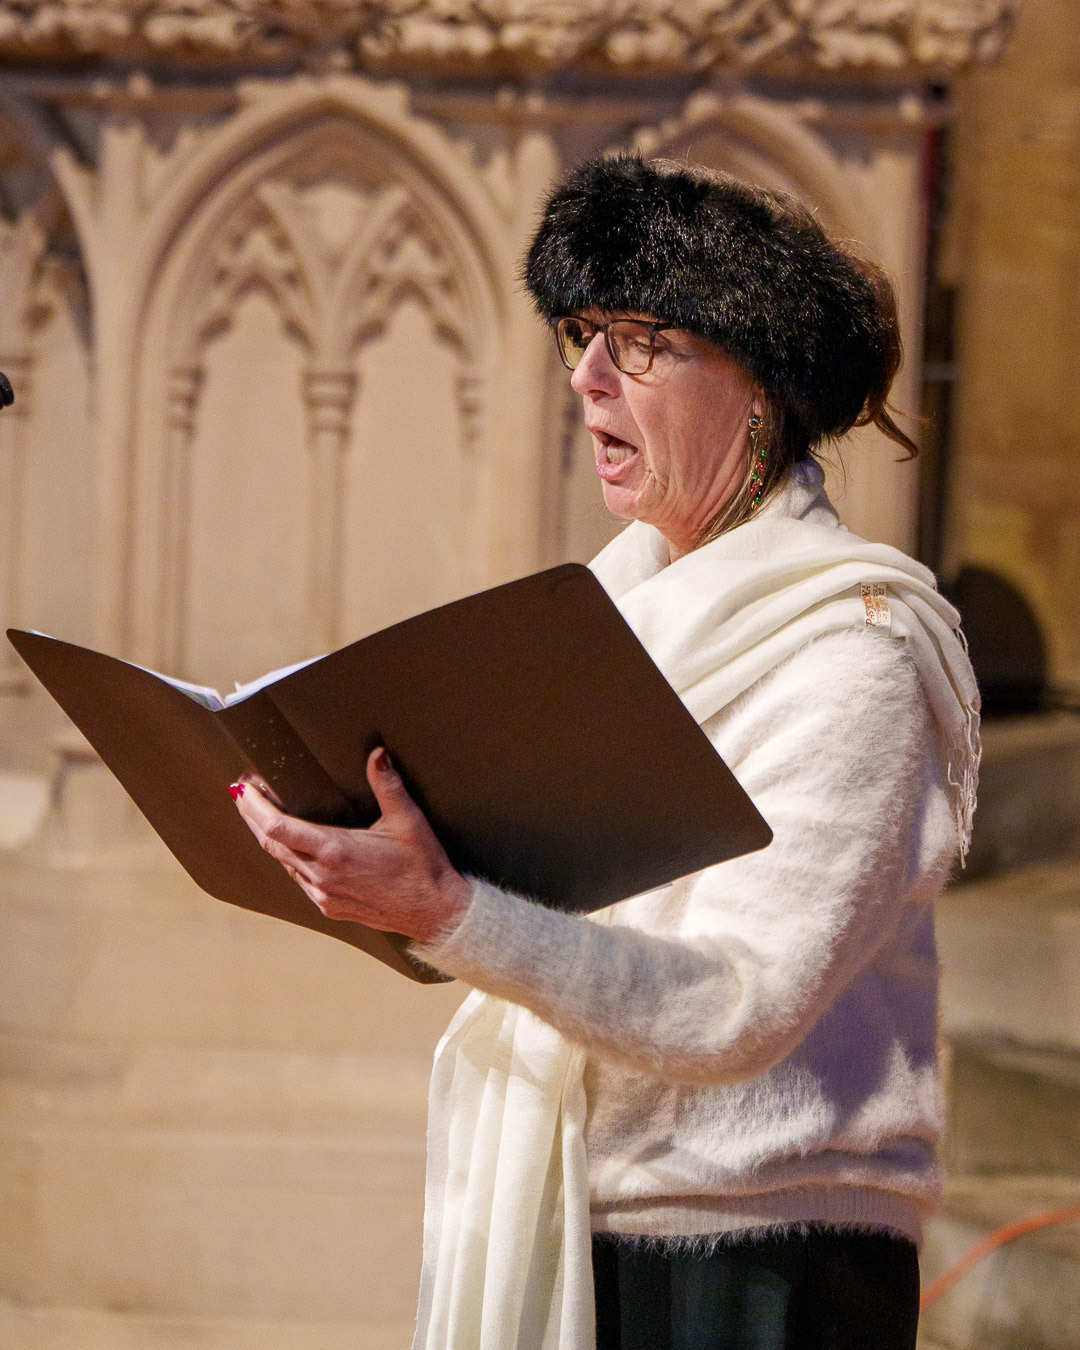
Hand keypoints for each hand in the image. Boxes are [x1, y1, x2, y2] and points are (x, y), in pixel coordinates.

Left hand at [231, 748, 470, 944]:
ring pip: (282, 862)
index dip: (254, 807)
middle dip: (252, 816)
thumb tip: (377, 754)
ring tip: (260, 813)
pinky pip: (298, 880)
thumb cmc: (423, 866)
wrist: (436, 912)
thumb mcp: (408, 820)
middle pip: (270, 843)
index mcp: (336, 851)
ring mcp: (324, 895)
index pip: (278, 827)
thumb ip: (388, 784)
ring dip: (268, 837)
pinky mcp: (330, 907)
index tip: (243, 788)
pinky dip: (287, 859)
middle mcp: (323, 875)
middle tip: (241, 792)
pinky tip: (289, 847)